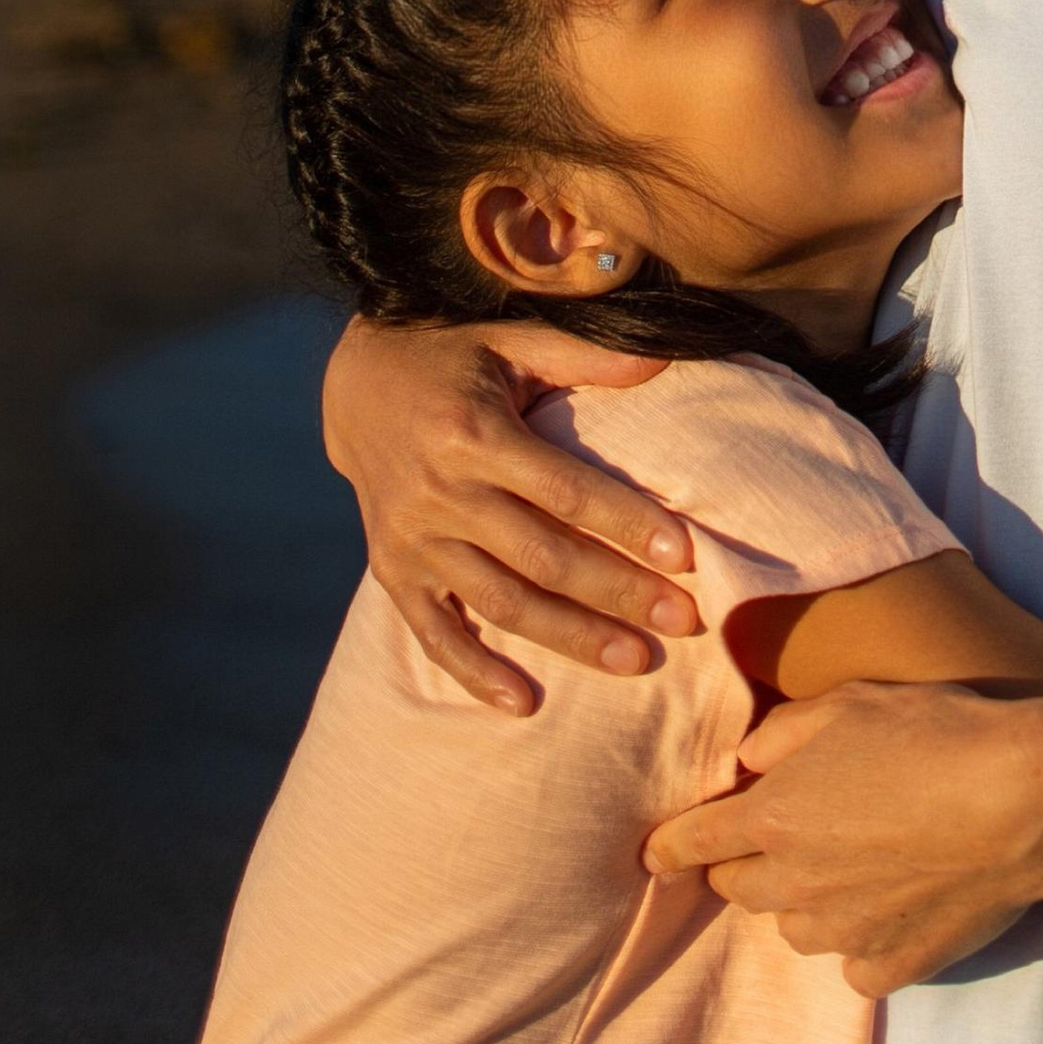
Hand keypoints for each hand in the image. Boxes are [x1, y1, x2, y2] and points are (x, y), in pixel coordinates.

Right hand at [321, 313, 697, 713]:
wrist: (356, 383)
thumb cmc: (454, 355)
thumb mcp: (511, 340)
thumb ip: (585, 355)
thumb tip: (667, 359)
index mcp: (473, 433)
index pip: (565, 490)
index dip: (626, 523)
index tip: (685, 555)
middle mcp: (439, 492)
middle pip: (543, 557)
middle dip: (619, 593)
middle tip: (686, 621)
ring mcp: (412, 540)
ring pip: (500, 602)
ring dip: (570, 637)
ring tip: (636, 662)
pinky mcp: (393, 570)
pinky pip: (434, 633)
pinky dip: (475, 673)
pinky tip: (525, 703)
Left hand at [644, 684, 1042, 992]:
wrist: (1022, 801)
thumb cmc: (933, 734)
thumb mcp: (848, 702)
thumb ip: (781, 732)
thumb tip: (749, 762)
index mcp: (770, 819)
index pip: (687, 844)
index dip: (669, 845)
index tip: (658, 852)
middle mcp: (793, 886)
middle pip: (738, 889)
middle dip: (748, 863)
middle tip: (787, 834)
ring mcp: (842, 934)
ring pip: (796, 928)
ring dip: (807, 902)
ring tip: (852, 866)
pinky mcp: (891, 966)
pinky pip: (855, 963)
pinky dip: (864, 941)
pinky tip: (896, 905)